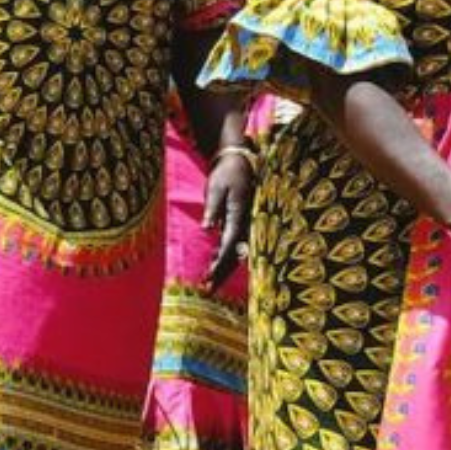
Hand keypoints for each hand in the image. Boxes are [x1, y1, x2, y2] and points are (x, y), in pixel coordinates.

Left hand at [203, 149, 255, 292]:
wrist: (239, 159)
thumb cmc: (226, 172)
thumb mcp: (217, 186)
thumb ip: (213, 207)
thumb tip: (207, 227)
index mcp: (239, 214)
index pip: (228, 244)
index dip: (219, 262)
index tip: (209, 275)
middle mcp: (243, 222)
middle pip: (234, 253)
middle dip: (221, 272)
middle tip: (208, 289)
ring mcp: (242, 223)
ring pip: (235, 251)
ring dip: (223, 268)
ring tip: (209, 284)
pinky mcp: (237, 221)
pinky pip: (233, 243)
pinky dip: (224, 257)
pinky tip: (215, 267)